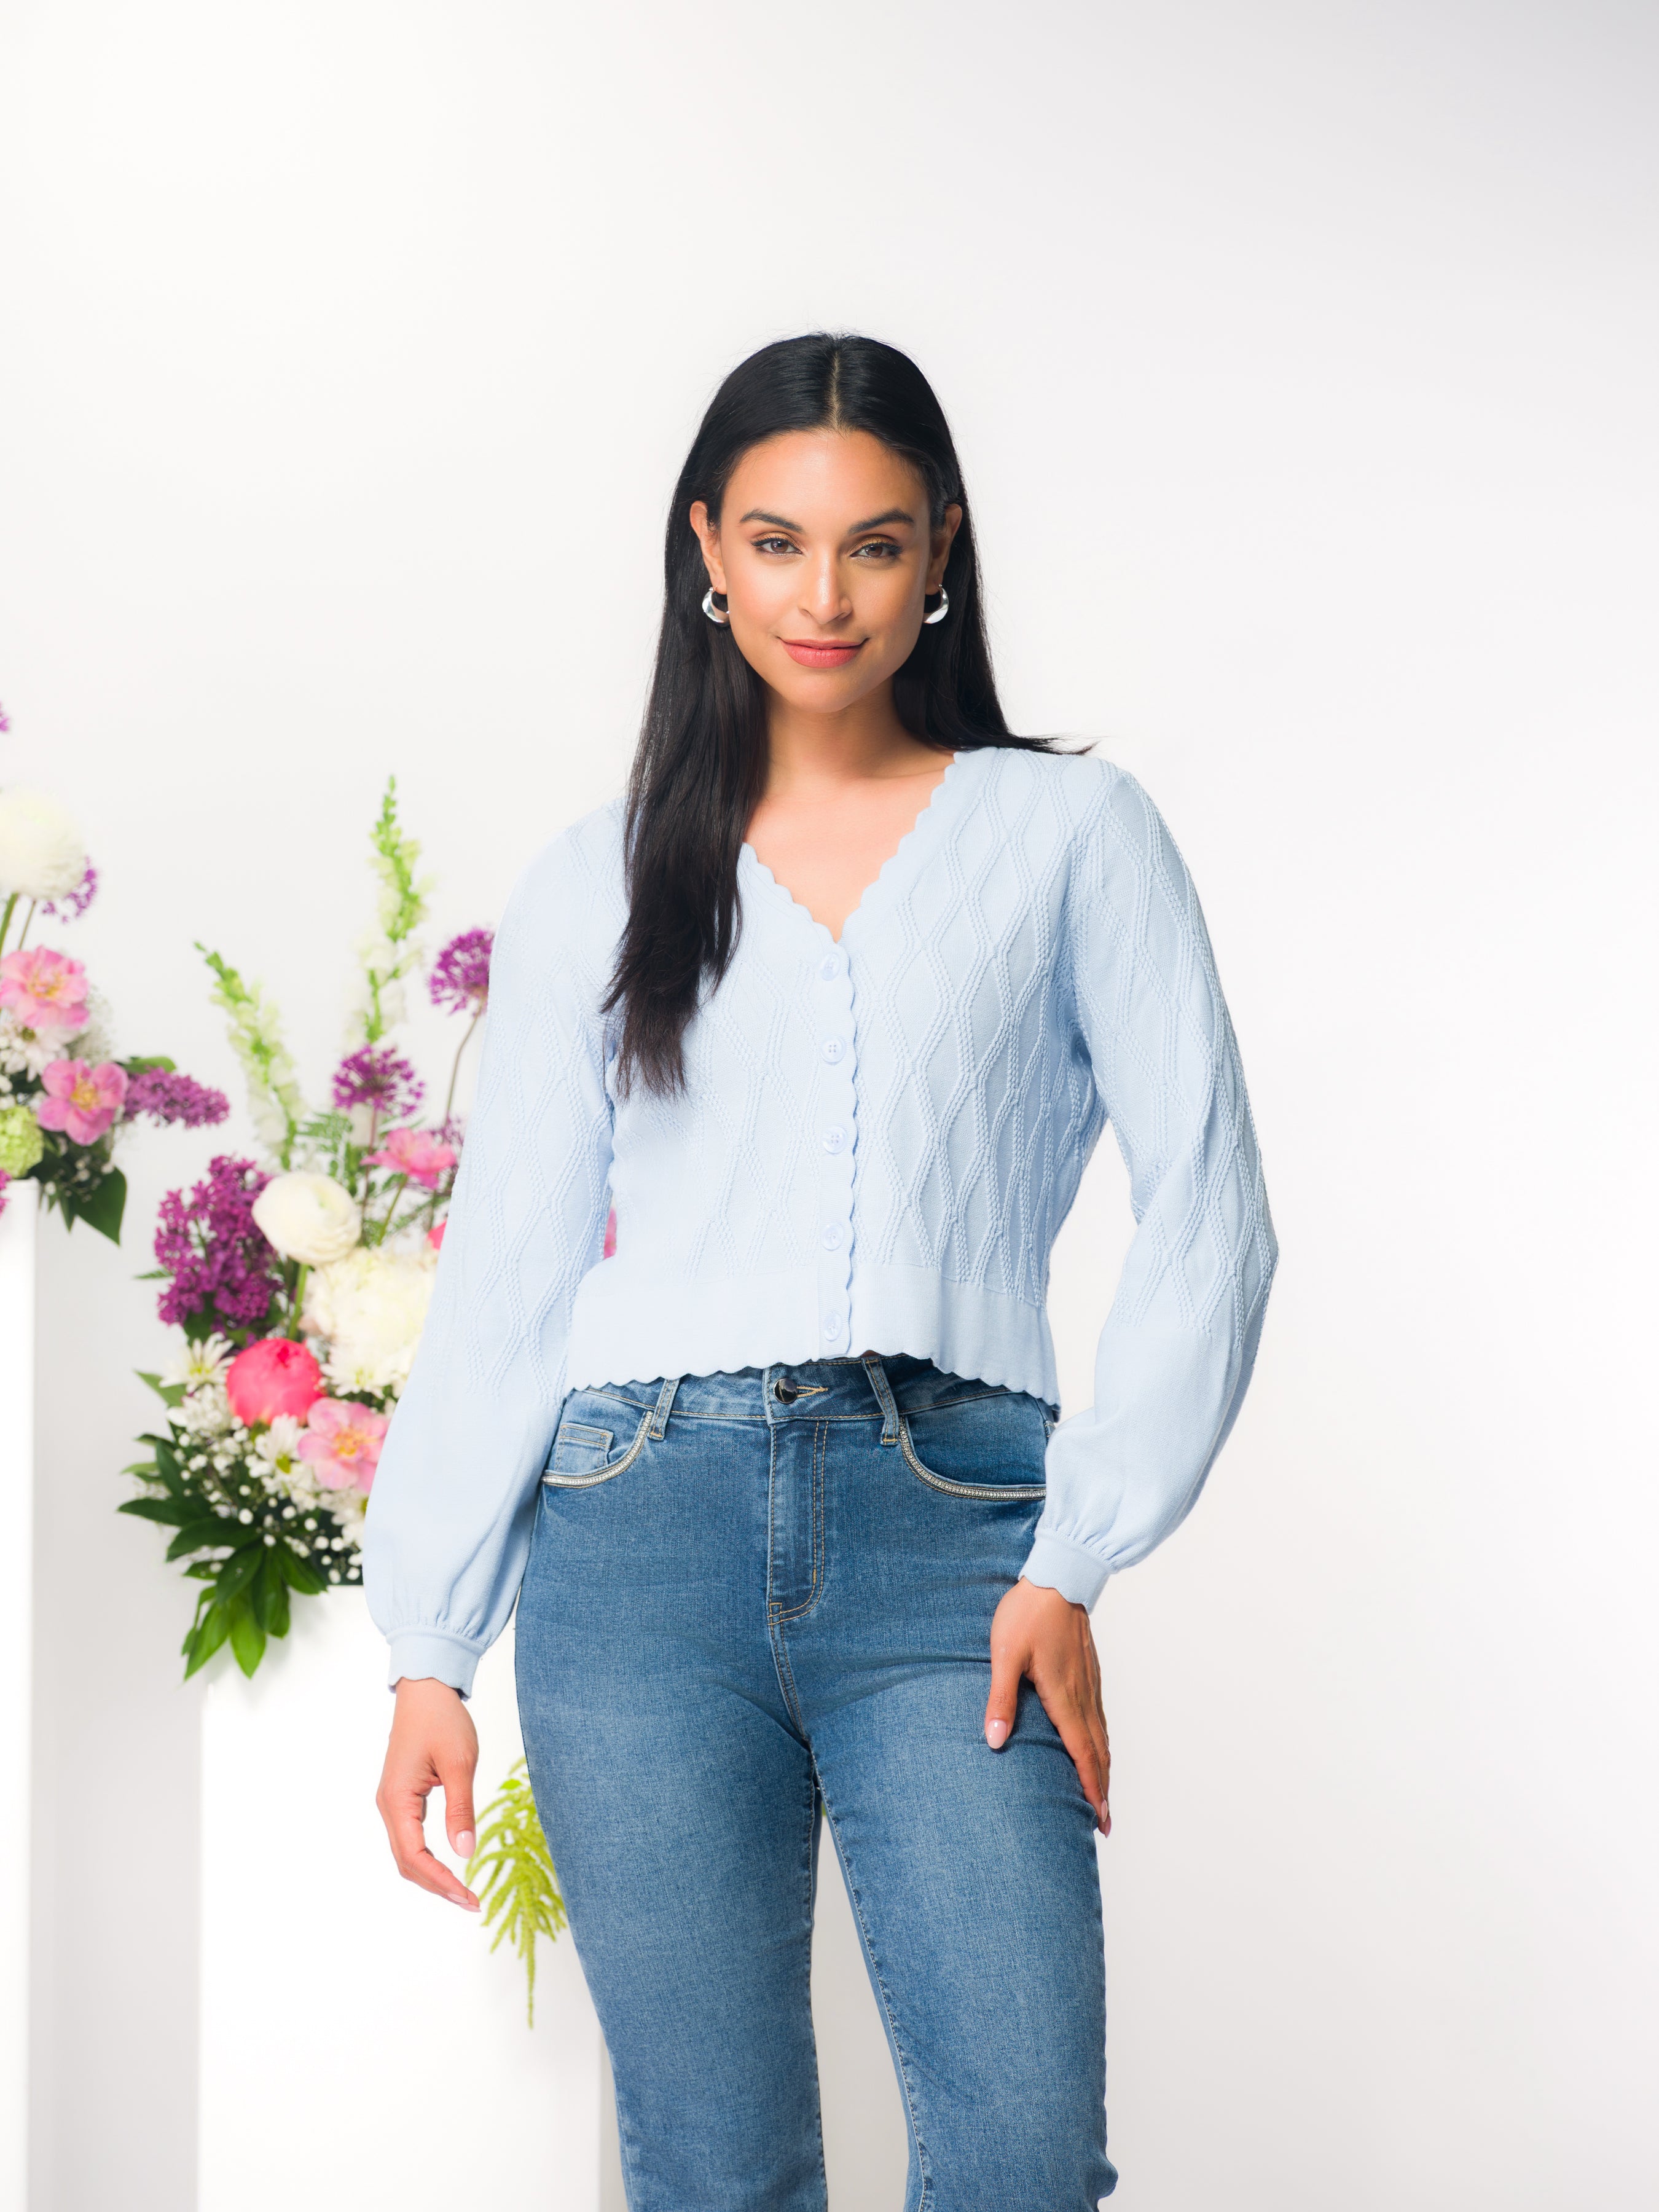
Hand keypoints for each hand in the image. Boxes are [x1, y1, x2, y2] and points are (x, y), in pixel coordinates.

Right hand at [375, 1675, 482, 1908]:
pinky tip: (449, 1865)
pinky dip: (428, 1857)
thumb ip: (461, 1809)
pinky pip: (410, 1837)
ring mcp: (393, 1802)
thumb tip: (465, 1853)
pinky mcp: (402, 1797)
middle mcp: (388, 1806)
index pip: (414, 1856)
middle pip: (407, 1862)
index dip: (441, 1881)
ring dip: (432, 1875)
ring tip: (463, 1891)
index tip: (468, 1897)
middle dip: (437, 1886)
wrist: (425, 1690)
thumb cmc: (441, 1720)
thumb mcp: (459, 1763)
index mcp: (397, 1800)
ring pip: (407, 1853)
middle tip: (471, 1902)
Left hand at [985, 1576, 1110, 1834]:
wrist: (1058, 1576)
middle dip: (1102, 1788)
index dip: (1091, 1788)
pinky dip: (1102, 1741)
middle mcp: (1083, 1694)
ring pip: (1102, 1734)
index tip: (1099, 1818)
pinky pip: (1100, 1715)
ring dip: (1104, 1767)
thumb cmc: (1028, 1614)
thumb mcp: (1005, 1656)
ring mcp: (1090, 1682)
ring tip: (1103, 1793)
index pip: (1082, 1753)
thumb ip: (1001, 1699)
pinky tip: (1097, 1745)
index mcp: (1064, 1696)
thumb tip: (994, 1741)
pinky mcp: (1089, 1671)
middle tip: (1105, 1822)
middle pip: (1099, 1751)